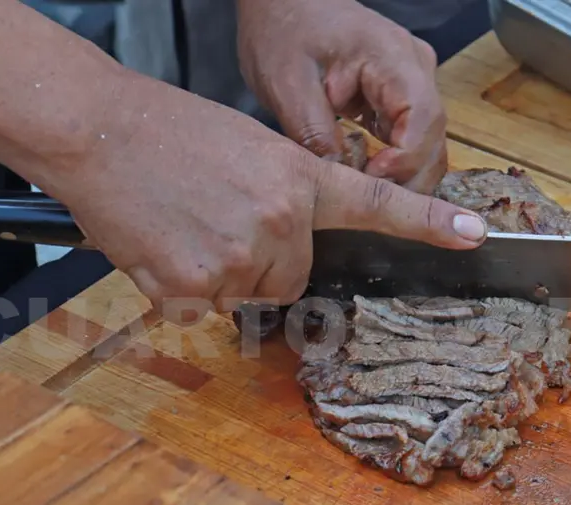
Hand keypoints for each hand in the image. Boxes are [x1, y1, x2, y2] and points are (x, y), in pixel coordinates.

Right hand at [45, 74, 486, 316]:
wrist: (97, 130)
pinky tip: (162, 246)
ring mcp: (240, 258)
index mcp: (299, 179)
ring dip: (221, 276)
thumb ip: (283, 198)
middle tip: (216, 218)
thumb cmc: (166, 132)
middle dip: (262, 262)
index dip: (429, 224)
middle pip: (294, 277)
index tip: (473, 235)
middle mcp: (281, 221)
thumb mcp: (248, 149)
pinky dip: (179, 290)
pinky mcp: (196, 287)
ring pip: (248, 295)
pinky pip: (200, 310)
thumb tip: (285, 249)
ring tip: (184, 224)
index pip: (377, 206)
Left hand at [237, 0, 447, 193]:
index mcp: (391, 55)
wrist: (284, 3)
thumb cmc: (284, 29)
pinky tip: (367, 179)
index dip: (405, 159)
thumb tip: (338, 182)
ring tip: (365, 196)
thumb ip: (314, 133)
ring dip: (403, 177)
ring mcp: (412, 83)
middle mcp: (414, 68)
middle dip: (407, 178)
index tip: (372, 179)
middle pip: (433, 138)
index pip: (423, 117)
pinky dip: (395, 165)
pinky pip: (411, 140)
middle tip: (367, 202)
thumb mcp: (287, 82)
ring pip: (427, 144)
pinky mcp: (399, 98)